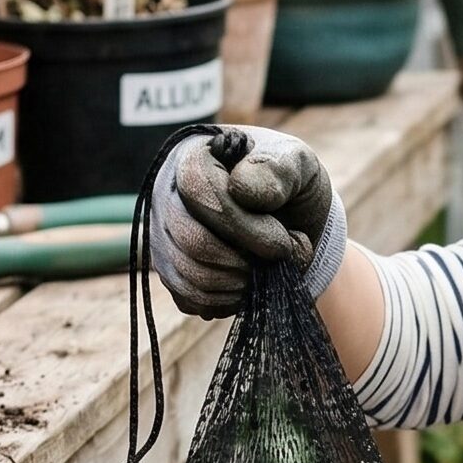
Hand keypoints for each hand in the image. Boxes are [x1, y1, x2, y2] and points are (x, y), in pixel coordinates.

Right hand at [150, 125, 345, 316]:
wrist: (288, 217)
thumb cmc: (288, 185)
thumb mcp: (297, 164)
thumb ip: (277, 169)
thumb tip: (241, 190)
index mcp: (194, 159)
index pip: (201, 191)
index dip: (245, 226)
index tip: (282, 242)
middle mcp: (167, 196)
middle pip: (190, 239)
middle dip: (240, 262)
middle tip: (274, 264)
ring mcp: (164, 235)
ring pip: (184, 274)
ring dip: (234, 286)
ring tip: (263, 276)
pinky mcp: (171, 271)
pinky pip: (187, 298)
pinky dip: (223, 303)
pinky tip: (247, 289)